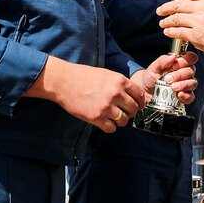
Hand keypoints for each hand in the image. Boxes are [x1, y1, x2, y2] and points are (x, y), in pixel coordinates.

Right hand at [24, 55, 143, 132]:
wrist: (64, 81)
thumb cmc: (83, 76)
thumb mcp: (106, 74)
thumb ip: (119, 84)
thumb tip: (130, 95)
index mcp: (119, 81)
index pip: (139, 95)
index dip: (139, 101)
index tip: (137, 105)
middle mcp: (115, 93)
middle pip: (134, 109)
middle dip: (131, 112)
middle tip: (125, 113)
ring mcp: (106, 106)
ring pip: (124, 120)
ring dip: (121, 121)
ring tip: (114, 118)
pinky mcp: (96, 117)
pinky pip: (111, 128)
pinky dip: (110, 127)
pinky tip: (105, 122)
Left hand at [132, 52, 198, 104]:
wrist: (146, 91)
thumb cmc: (152, 77)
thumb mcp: (154, 67)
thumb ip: (162, 60)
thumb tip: (172, 57)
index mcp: (180, 63)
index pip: (191, 58)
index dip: (185, 60)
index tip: (174, 66)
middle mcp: (185, 74)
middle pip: (191, 71)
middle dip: (179, 74)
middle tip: (167, 79)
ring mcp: (187, 85)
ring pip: (193, 83)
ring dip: (183, 84)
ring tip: (172, 87)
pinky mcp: (185, 97)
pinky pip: (191, 96)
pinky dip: (186, 96)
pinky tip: (179, 95)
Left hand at [157, 0, 203, 58]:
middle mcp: (202, 8)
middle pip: (177, 4)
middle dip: (166, 7)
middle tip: (160, 10)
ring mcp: (198, 21)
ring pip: (175, 18)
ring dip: (166, 21)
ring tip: (163, 24)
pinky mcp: (195, 35)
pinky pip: (178, 32)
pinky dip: (171, 32)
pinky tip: (168, 33)